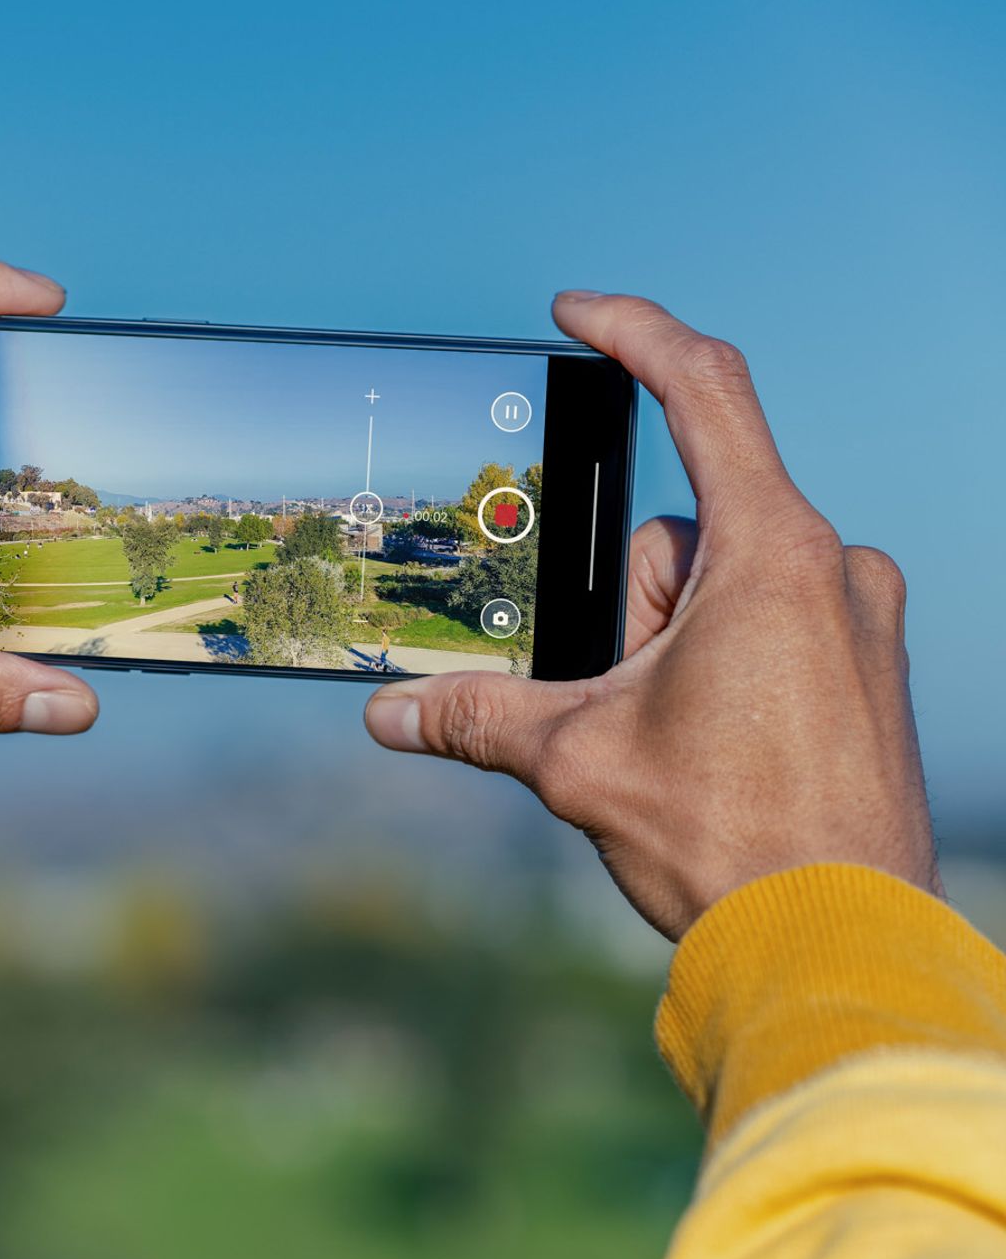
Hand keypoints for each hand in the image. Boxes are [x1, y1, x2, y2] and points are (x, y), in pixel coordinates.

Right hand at [363, 293, 936, 939]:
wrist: (839, 945)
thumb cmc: (732, 842)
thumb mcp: (579, 763)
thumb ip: (480, 720)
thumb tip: (390, 714)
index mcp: (772, 556)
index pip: (705, 393)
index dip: (634, 335)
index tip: (577, 313)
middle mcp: (833, 569)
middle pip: (679, 536)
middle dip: (621, 611)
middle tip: (614, 701)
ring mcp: (860, 621)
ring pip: (719, 590)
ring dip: (665, 647)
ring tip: (666, 747)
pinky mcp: (868, 670)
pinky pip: (767, 628)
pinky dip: (715, 666)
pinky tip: (704, 751)